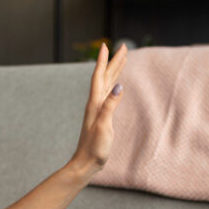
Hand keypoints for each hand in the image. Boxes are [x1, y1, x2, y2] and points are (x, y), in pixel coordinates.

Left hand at [71, 42, 127, 179]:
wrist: (86, 163)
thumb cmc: (94, 148)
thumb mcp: (103, 126)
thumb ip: (110, 106)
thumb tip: (120, 86)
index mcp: (95, 103)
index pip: (100, 77)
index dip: (104, 61)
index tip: (107, 46)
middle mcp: (95, 104)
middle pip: (105, 77)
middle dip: (113, 61)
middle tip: (122, 47)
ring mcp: (98, 110)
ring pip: (107, 84)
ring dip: (114, 71)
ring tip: (121, 60)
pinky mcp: (102, 117)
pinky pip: (109, 95)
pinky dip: (114, 85)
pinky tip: (117, 85)